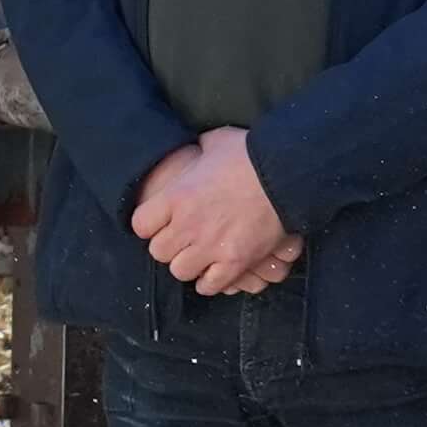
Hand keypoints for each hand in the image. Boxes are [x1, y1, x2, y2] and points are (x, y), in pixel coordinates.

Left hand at [129, 127, 293, 293]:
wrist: (286, 174)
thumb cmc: (250, 153)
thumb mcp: (216, 141)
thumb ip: (200, 148)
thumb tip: (198, 146)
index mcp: (176, 196)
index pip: (140, 224)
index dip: (149, 224)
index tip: (159, 222)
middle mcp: (187, 225)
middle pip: (158, 252)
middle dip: (169, 246)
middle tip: (182, 239)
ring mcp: (210, 247)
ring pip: (180, 271)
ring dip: (188, 265)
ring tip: (198, 256)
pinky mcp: (235, 262)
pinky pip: (210, 285)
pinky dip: (210, 282)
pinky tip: (215, 272)